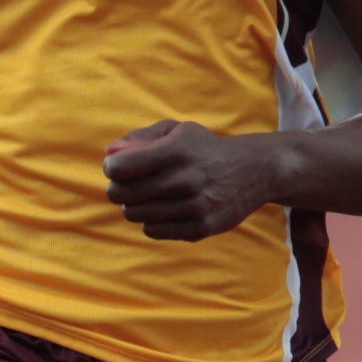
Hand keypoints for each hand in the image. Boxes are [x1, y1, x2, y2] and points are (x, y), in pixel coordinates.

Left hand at [103, 121, 275, 240]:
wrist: (252, 171)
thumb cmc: (203, 149)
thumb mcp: (176, 131)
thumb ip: (139, 139)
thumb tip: (109, 155)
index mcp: (176, 151)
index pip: (119, 168)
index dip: (113, 168)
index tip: (121, 167)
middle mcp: (185, 180)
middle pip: (121, 194)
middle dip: (119, 188)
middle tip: (132, 183)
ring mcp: (193, 207)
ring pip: (134, 214)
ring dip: (136, 205)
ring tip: (152, 195)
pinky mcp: (199, 229)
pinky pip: (152, 230)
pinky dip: (152, 221)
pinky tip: (166, 208)